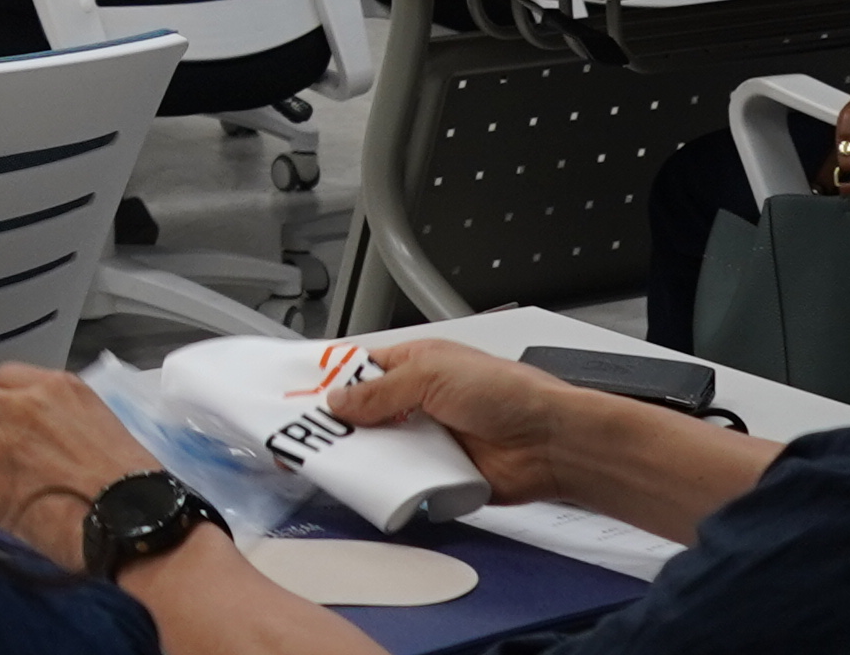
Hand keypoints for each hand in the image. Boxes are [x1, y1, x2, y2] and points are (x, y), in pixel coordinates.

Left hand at [0, 365, 168, 570]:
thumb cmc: (133, 478)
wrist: (138, 521)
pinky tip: (0, 512)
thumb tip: (33, 431)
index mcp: (51, 387)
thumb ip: (57, 415)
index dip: (1, 401)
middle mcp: (17, 408)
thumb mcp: (98, 421)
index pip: (1, 376)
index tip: (9, 421)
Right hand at [325, 341, 585, 507]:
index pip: (360, 371)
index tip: (297, 396)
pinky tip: (369, 484)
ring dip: (363, 456)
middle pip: (364, 415)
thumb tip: (338, 401)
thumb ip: (379, 390)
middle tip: (303, 436)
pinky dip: (388, 484)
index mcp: (416, 365)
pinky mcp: (440, 475)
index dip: (330, 382)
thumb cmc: (508, 393)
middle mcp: (420, 402)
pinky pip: (403, 481)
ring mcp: (429, 440)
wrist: (552, 444)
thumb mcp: (431, 374)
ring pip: (379, 450)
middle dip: (338, 425)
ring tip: (330, 461)